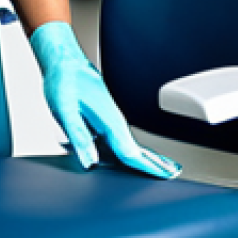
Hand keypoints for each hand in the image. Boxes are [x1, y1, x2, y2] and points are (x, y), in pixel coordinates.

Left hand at [30, 21, 181, 179]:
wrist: (64, 61)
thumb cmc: (64, 80)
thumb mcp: (65, 108)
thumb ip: (79, 136)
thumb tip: (89, 162)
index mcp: (108, 120)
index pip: (130, 151)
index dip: (147, 167)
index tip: (166, 176)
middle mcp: (113, 120)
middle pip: (135, 148)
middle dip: (154, 163)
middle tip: (174, 174)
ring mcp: (109, 118)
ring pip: (128, 143)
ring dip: (145, 156)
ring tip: (161, 168)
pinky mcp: (103, 116)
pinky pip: (119, 138)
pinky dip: (131, 149)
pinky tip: (132, 155)